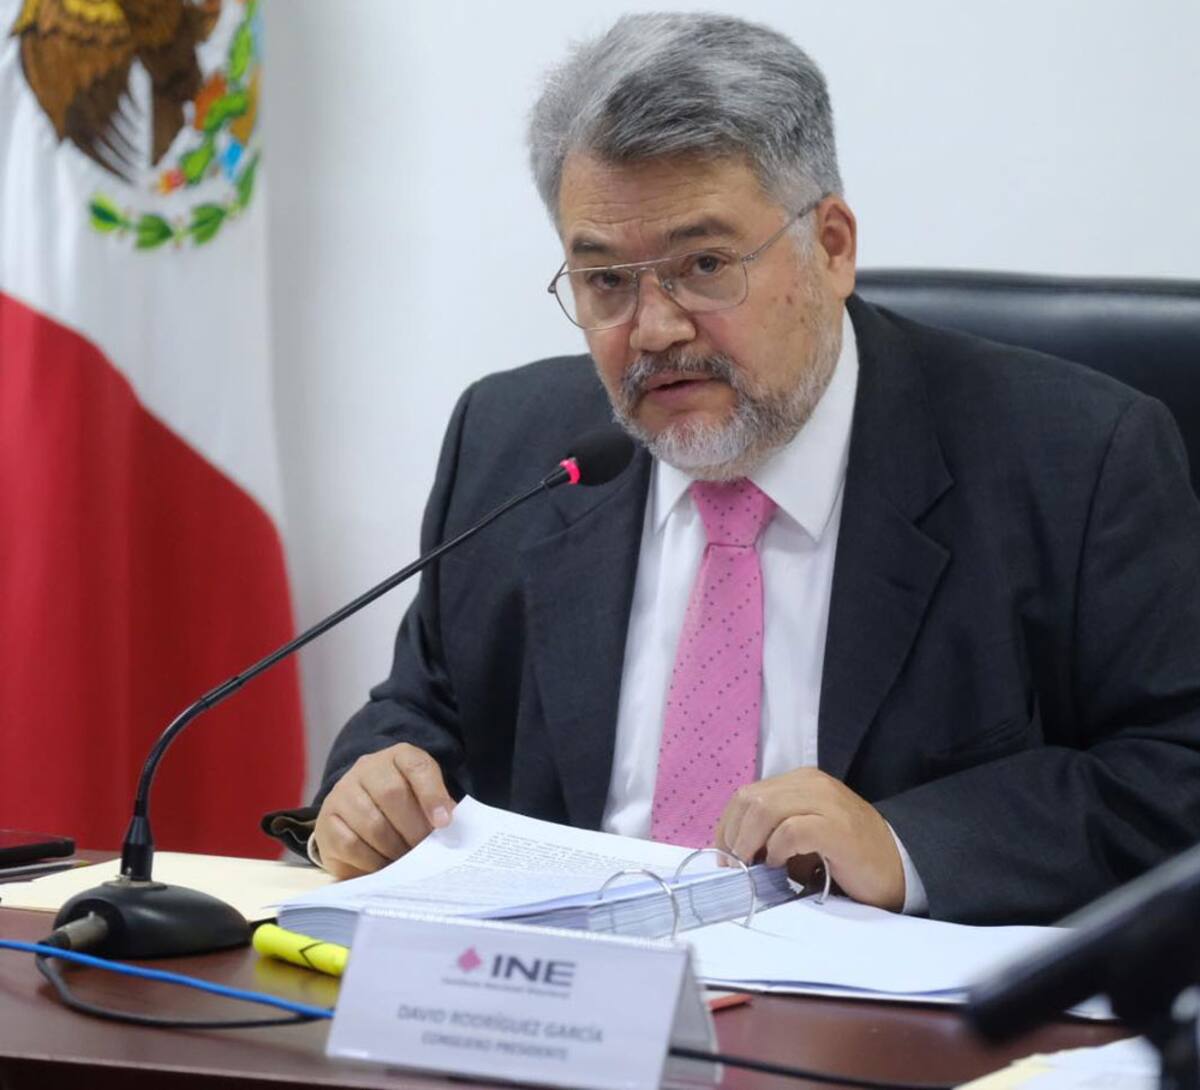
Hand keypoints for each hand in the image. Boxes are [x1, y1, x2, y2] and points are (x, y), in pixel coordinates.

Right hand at [314, 743, 454, 878]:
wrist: (359, 809)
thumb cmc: (402, 806)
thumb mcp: (423, 799)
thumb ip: (438, 810)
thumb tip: (447, 831)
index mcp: (399, 757)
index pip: (418, 766)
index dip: (433, 794)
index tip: (444, 823)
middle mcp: (367, 768)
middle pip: (392, 794)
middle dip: (414, 829)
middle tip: (425, 852)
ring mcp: (343, 791)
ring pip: (371, 822)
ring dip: (394, 848)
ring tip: (407, 862)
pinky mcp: (326, 819)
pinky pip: (350, 843)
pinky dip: (371, 860)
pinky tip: (384, 866)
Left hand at [714, 768, 904, 910]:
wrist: (899, 867)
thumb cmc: (847, 856)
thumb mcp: (803, 834)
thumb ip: (772, 832)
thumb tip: (734, 854)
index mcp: (801, 781)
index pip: (746, 795)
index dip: (727, 827)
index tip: (725, 857)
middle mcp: (812, 783)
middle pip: (750, 799)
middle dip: (734, 836)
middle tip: (737, 867)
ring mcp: (826, 802)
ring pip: (765, 809)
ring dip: (750, 843)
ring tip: (755, 868)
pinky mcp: (837, 827)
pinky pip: (791, 830)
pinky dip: (777, 850)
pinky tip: (781, 866)